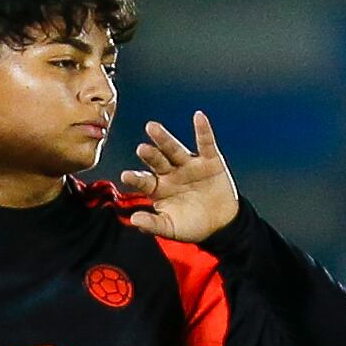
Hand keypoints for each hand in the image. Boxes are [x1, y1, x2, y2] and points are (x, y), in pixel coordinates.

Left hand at [114, 110, 240, 243]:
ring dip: (164, 139)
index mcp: (158, 188)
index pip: (144, 181)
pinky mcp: (209, 160)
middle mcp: (170, 173)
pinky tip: (199, 117)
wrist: (220, 224)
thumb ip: (153, 223)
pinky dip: (203, 130)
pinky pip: (206, 144)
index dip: (136, 178)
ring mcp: (189, 165)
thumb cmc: (191, 225)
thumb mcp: (171, 227)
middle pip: (157, 161)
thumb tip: (134, 219)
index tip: (126, 176)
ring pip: (175, 150)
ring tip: (152, 127)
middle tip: (141, 148)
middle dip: (149, 155)